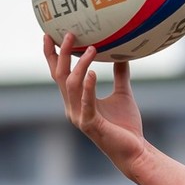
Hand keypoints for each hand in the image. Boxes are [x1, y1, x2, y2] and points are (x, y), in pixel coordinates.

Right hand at [45, 33, 147, 170]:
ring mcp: (79, 116)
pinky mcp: (90, 125)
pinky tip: (93, 73)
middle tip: (69, 33)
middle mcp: (72, 107)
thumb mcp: (122, 94)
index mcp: (76, 100)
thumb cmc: (127, 126)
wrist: (135, 151)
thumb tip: (123, 54)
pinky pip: (86, 102)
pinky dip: (88, 86)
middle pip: (60, 76)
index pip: (59, 74)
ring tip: (91, 48)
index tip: (49, 34)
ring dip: (80, 65)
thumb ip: (120, 75)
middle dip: (62, 54)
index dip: (52, 55)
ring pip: (72, 85)